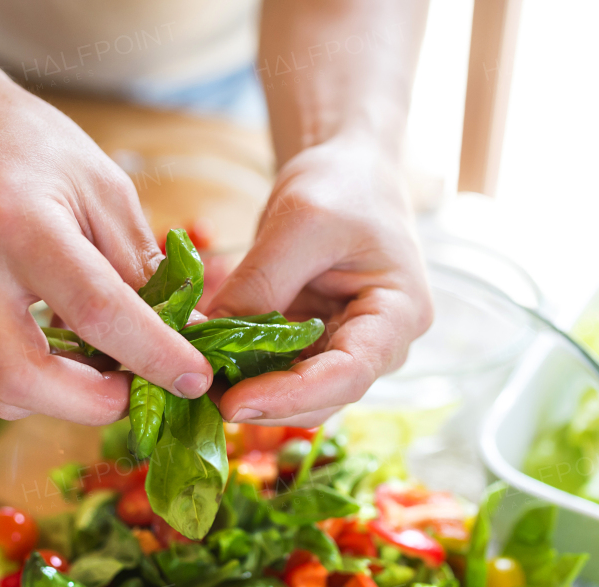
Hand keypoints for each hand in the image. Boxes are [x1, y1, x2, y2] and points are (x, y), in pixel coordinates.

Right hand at [0, 78, 212, 422]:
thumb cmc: (32, 146)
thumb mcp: (104, 190)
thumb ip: (141, 268)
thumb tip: (186, 336)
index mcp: (16, 219)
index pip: (95, 310)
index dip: (153, 356)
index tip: (196, 379)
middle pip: (23, 377)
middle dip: (95, 404)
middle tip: (142, 391)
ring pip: (1, 389)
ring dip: (66, 398)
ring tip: (107, 367)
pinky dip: (38, 378)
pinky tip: (67, 351)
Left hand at [205, 138, 432, 426]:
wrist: (350, 172)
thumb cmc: (342, 185)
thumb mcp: (300, 221)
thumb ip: (260, 282)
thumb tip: (206, 340)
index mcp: (398, 313)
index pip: (348, 374)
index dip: (290, 395)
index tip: (234, 401)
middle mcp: (381, 344)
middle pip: (324, 396)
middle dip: (264, 403)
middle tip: (202, 396)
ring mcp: (350, 349)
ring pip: (301, 395)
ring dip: (253, 395)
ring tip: (200, 383)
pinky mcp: (318, 346)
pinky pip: (284, 373)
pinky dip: (249, 375)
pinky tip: (211, 368)